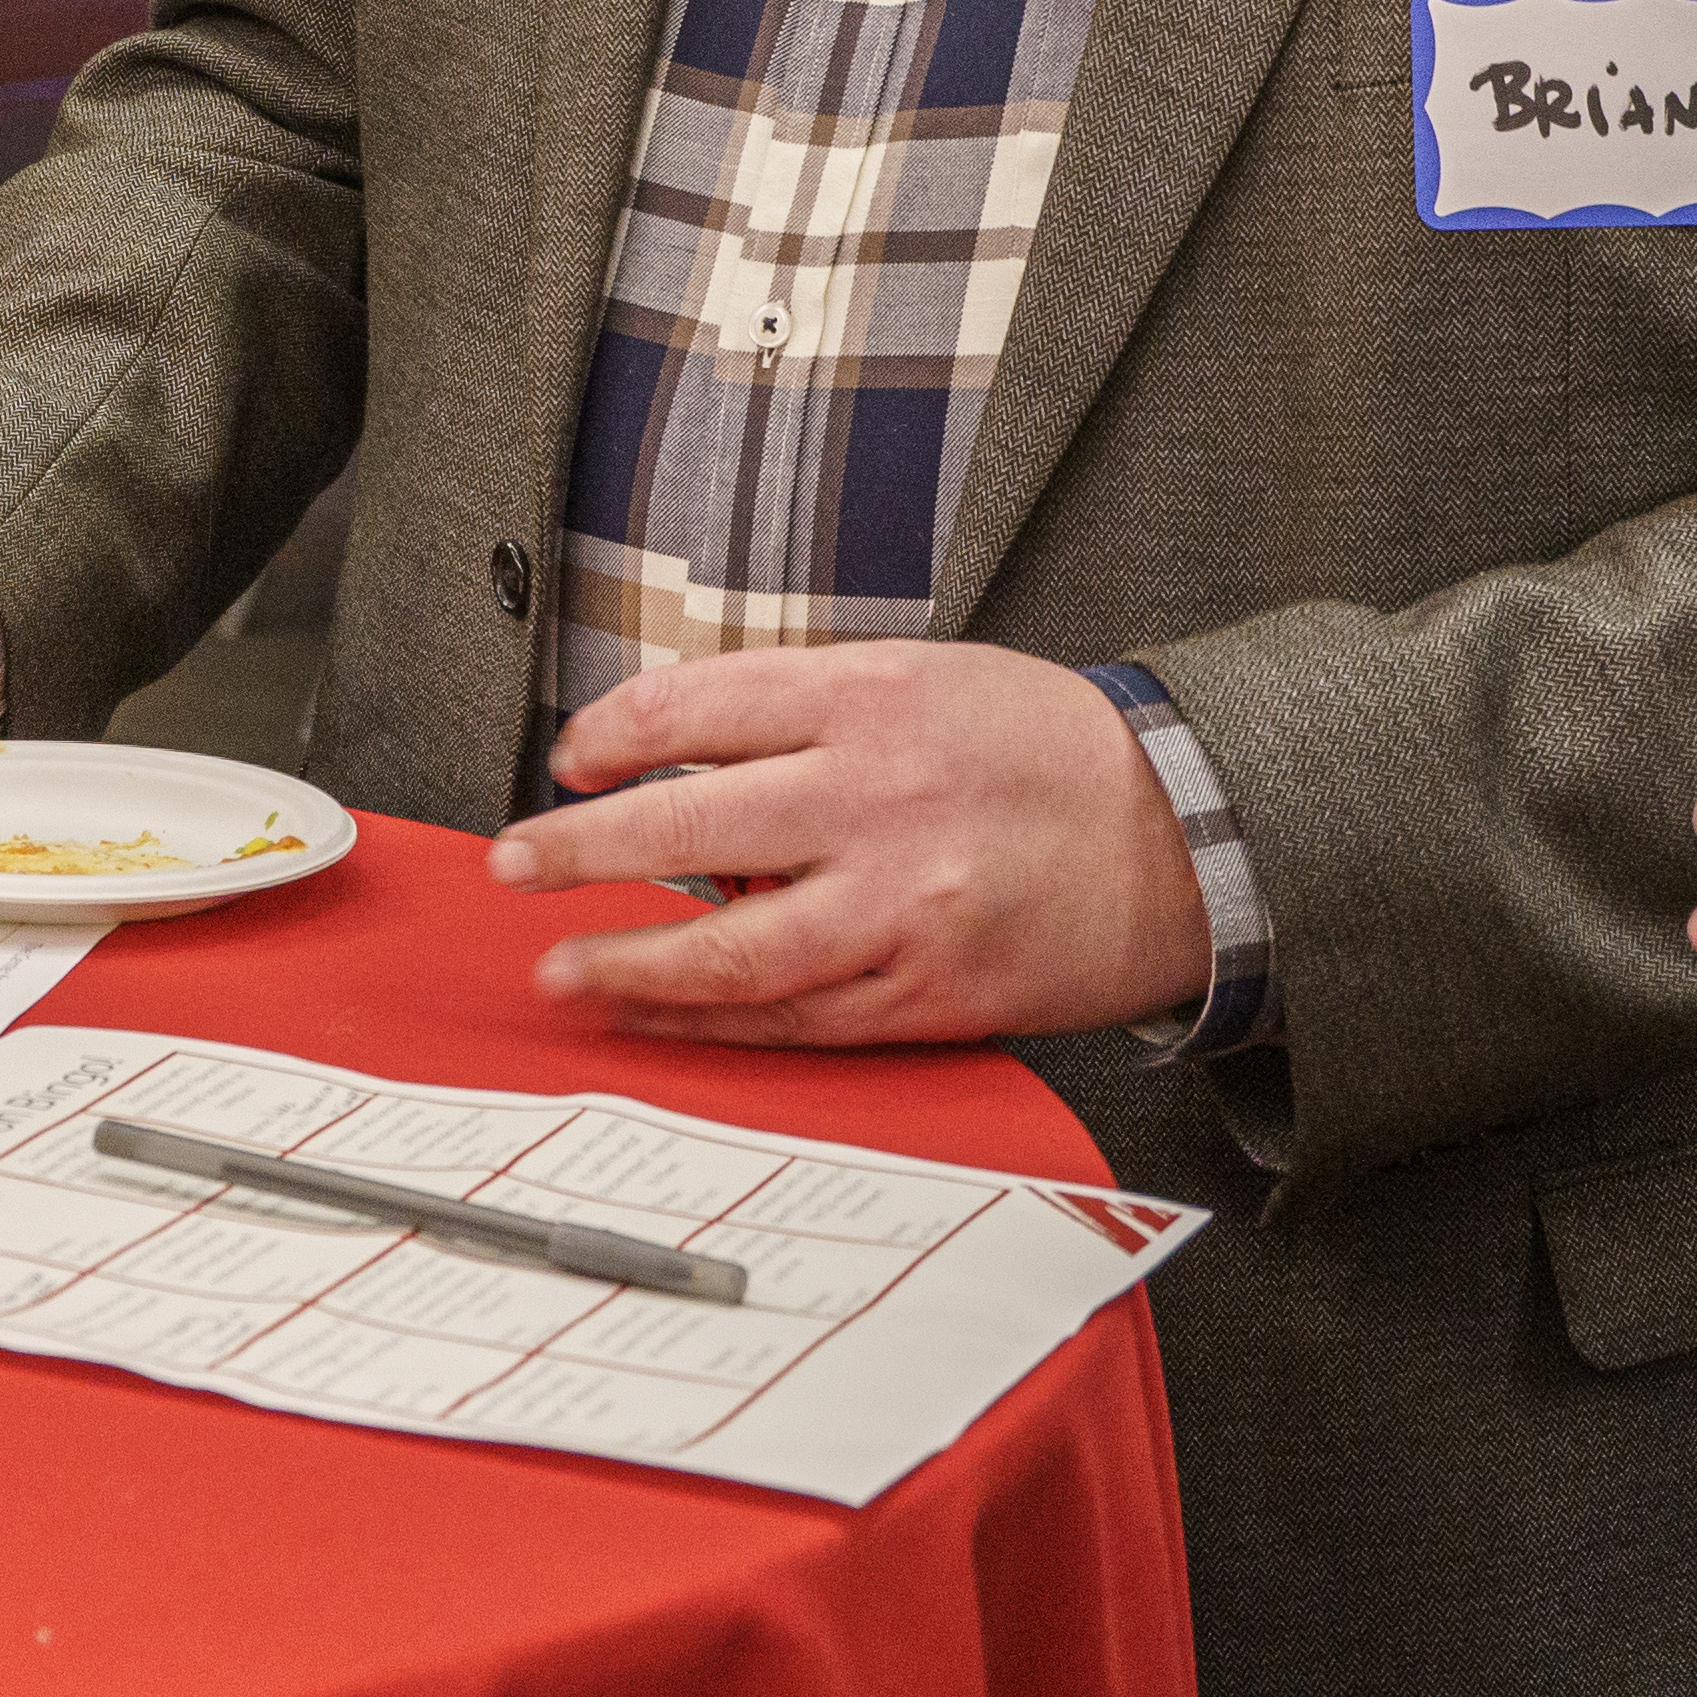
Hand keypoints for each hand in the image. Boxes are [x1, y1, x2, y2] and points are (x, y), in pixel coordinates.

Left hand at [494, 639, 1206, 1047]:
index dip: (610, 735)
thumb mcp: (925, 676)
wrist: (1183, 836)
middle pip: (688, 830)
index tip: (568, 758)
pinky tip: (654, 1011)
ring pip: (731, 949)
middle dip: (579, 849)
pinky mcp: (927, 992)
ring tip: (559, 966)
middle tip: (513, 861)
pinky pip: (794, 1017)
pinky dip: (710, 1019)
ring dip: (628, 962)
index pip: (697, 708)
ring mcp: (901, 906)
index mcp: (872, 700)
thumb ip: (803, 710)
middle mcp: (877, 800)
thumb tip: (673, 752)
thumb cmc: (1044, 748)